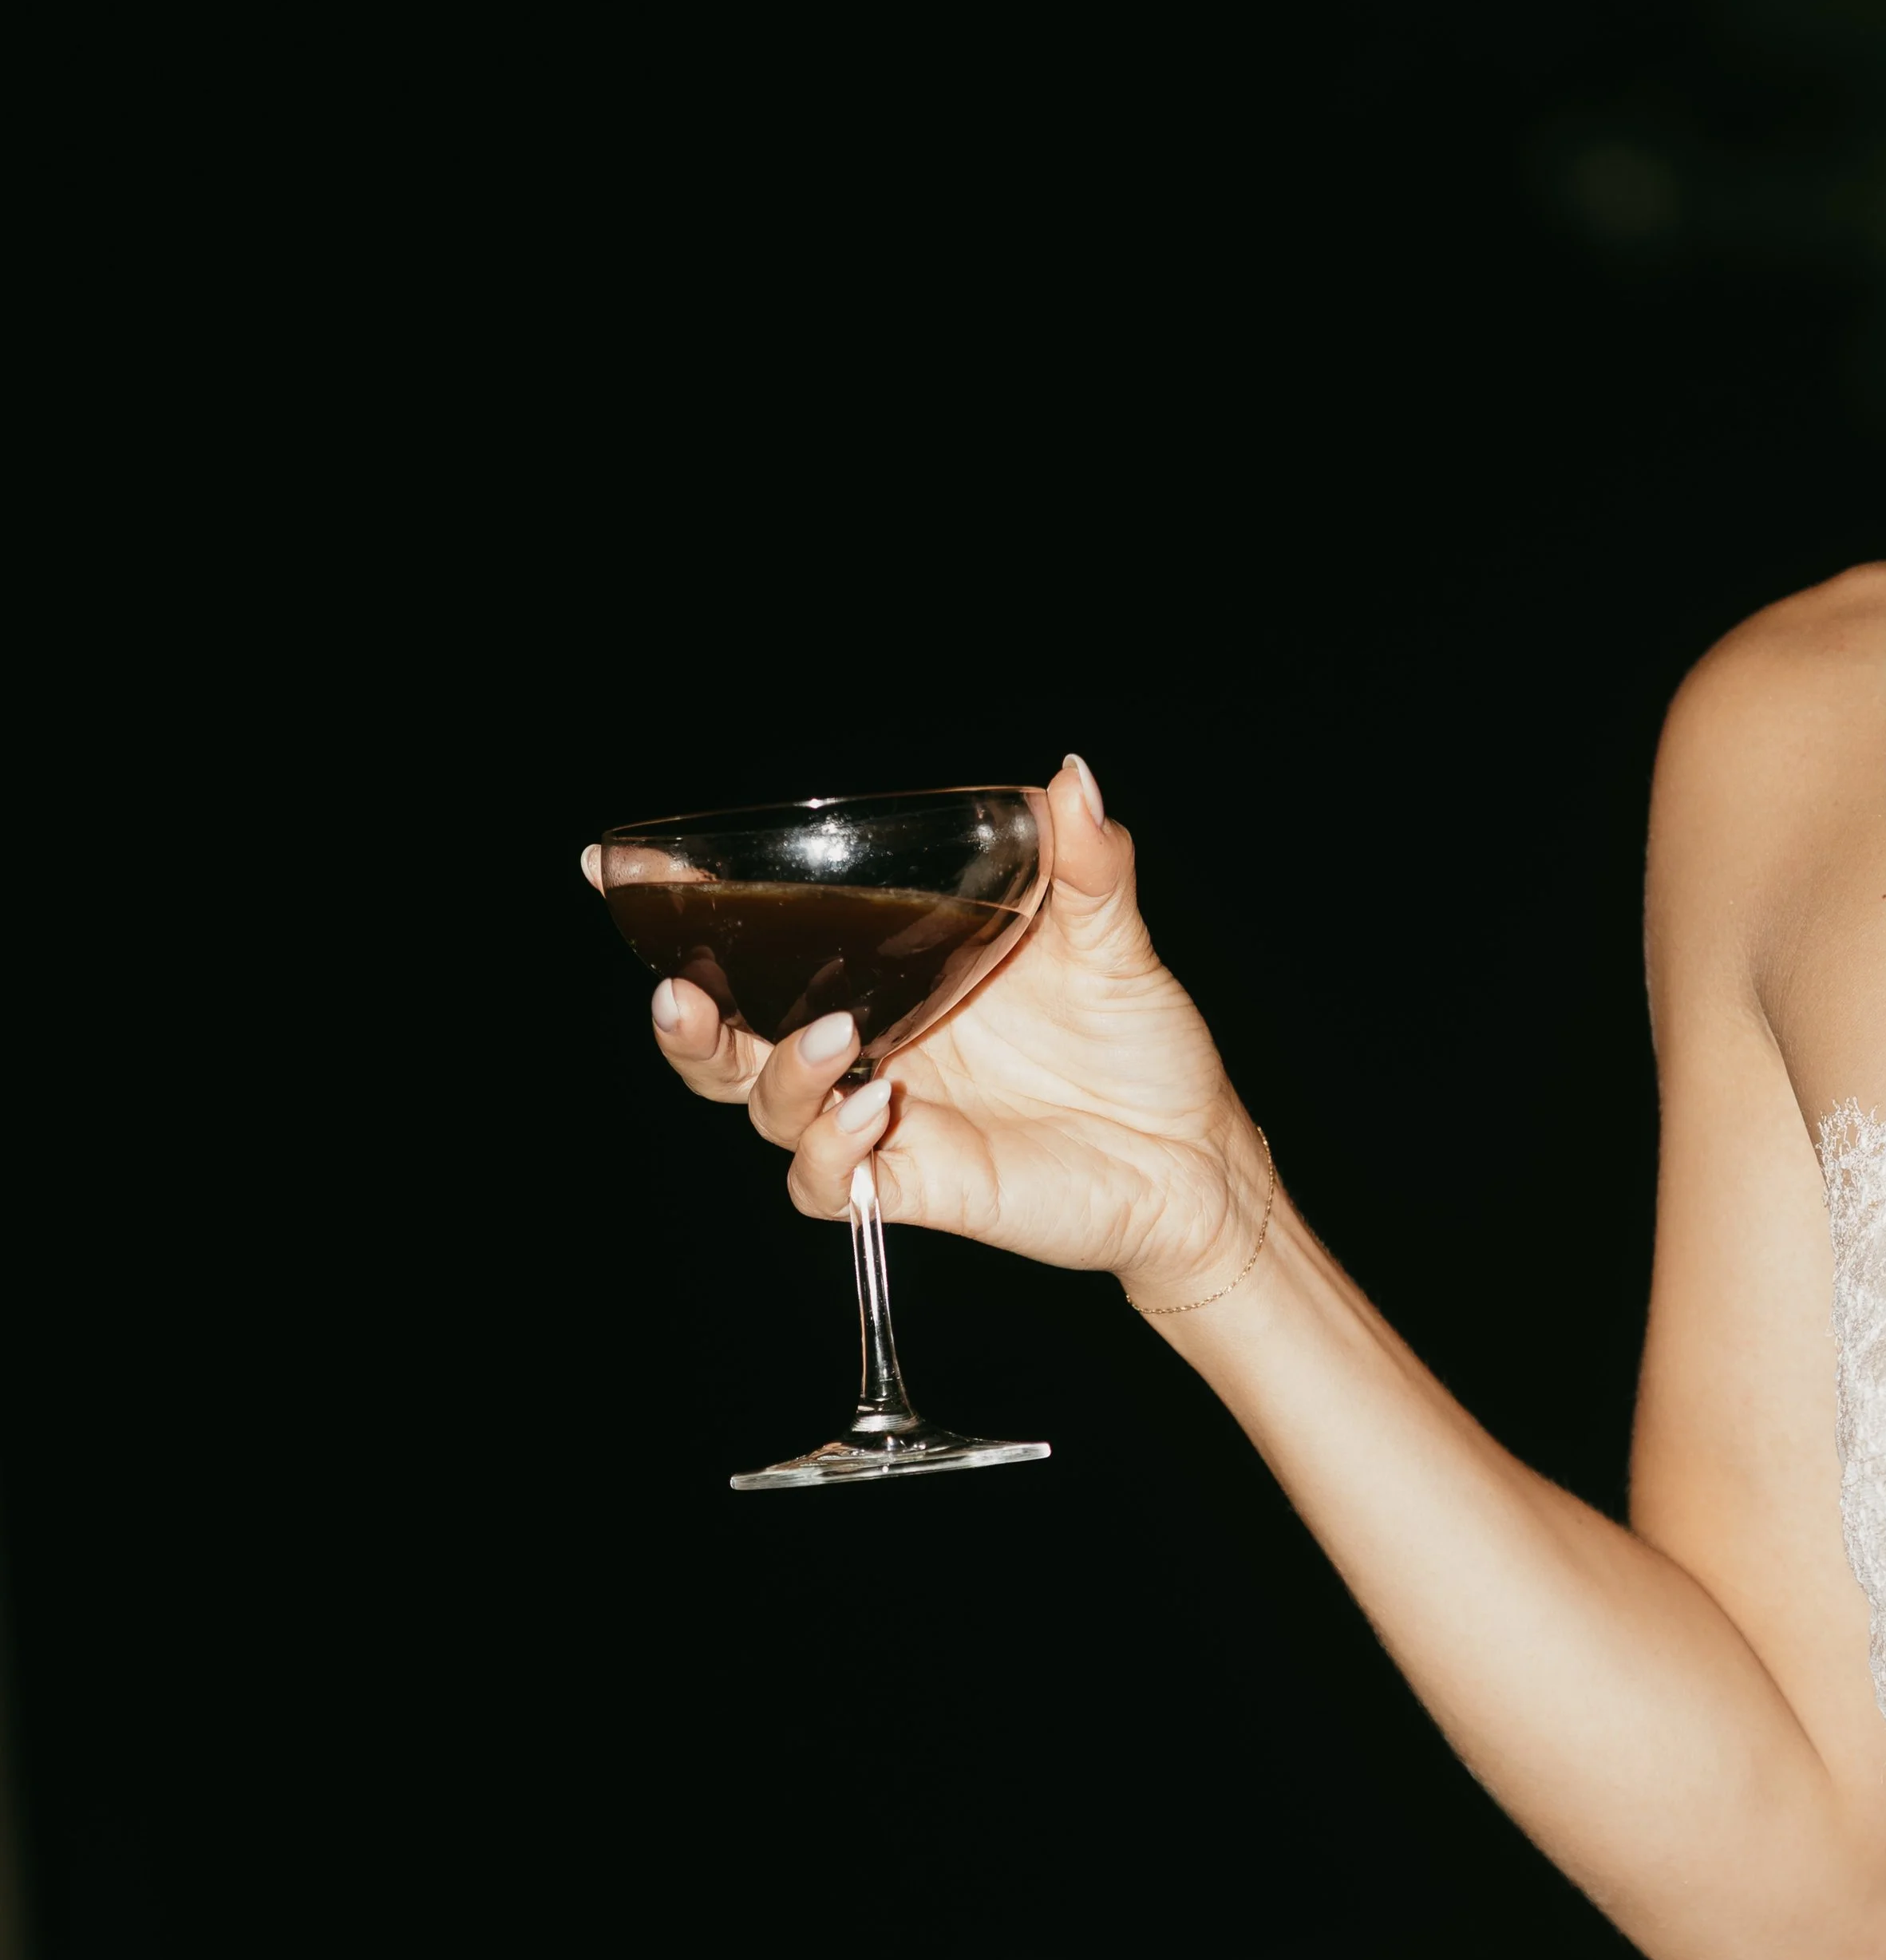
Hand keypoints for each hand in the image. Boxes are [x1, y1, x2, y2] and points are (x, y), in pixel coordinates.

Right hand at [583, 756, 1268, 1305]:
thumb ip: (1084, 861)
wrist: (1195, 1156)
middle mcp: (866, 1044)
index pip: (761, 942)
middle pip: (725, 1041)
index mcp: (886, 972)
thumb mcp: (1112, 936)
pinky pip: (825, 1178)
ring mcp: (880, 1118)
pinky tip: (877, 1105)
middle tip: (678, 992)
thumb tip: (1069, 777)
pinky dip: (831, 1144)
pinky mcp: (909, 1182)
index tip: (616, 868)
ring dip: (775, 1072)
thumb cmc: (1142, 1046)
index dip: (679, 911)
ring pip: (761, 1106)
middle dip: (683, 1020)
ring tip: (835, 1040)